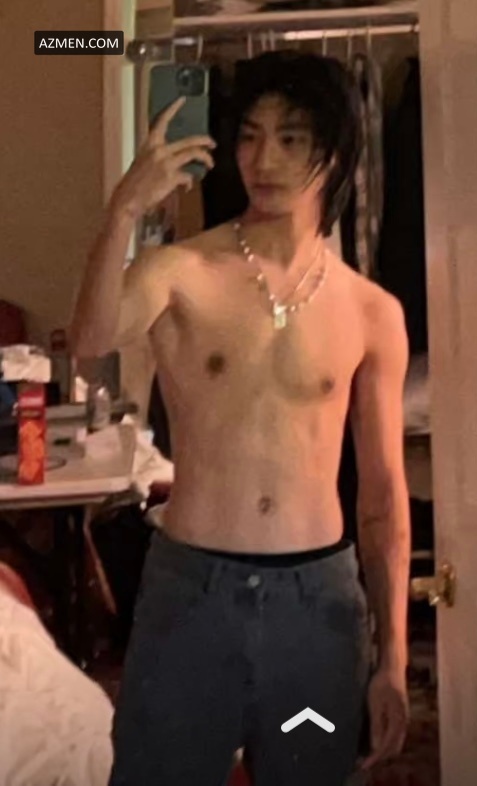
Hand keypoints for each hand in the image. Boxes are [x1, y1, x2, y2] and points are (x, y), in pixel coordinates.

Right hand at [112, 97, 214, 219]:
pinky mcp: (171, 177)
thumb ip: (158, 157)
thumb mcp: (143, 163)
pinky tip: (187, 188)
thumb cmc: (134, 184)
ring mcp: (166, 163)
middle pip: (189, 140)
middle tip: (212, 143)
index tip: (181, 100)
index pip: (162, 121)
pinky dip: (189, 183)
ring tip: (210, 164)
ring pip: (193, 153)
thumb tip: (174, 160)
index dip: (172, 109)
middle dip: (204, 140)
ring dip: (206, 158)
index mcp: (149, 144)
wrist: (127, 199)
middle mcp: (159, 150)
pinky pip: (188, 177)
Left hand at [360, 665, 408, 769]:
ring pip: (395, 744)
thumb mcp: (376, 704)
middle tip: (363, 763)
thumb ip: (377, 725)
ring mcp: (403, 720)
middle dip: (380, 758)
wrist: (393, 668)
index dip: (375, 758)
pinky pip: (395, 736)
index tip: (363, 766)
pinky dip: (386, 744)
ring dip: (383, 752)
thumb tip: (376, 747)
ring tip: (368, 756)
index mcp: (398, 722)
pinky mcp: (400, 716)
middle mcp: (403, 724)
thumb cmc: (382, 683)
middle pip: (393, 749)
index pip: (386, 747)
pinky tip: (376, 742)